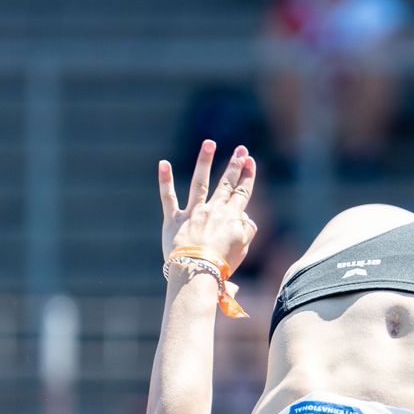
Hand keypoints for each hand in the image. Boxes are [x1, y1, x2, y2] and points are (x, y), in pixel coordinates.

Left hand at [159, 140, 257, 271]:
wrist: (197, 270)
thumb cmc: (222, 263)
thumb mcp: (243, 248)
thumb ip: (247, 229)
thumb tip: (245, 216)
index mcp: (231, 217)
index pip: (242, 192)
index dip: (247, 176)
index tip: (250, 161)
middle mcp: (213, 210)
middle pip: (225, 183)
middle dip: (234, 165)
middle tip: (240, 149)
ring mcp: (193, 212)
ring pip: (199, 182)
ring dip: (205, 161)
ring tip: (209, 143)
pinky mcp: (174, 219)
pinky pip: (168, 197)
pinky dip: (165, 180)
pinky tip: (163, 163)